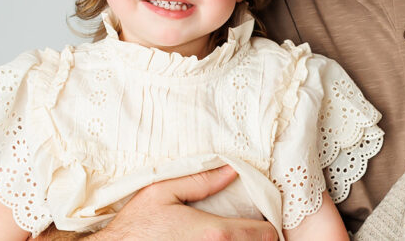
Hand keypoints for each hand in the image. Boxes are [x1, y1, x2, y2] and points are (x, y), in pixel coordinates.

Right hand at [94, 166, 276, 240]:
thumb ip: (200, 180)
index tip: (261, 219)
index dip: (268, 226)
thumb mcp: (163, 192)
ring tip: (236, 236)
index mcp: (214, 234)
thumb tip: (232, 170)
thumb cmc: (137, 225)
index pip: (265, 234)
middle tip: (251, 228)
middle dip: (259, 238)